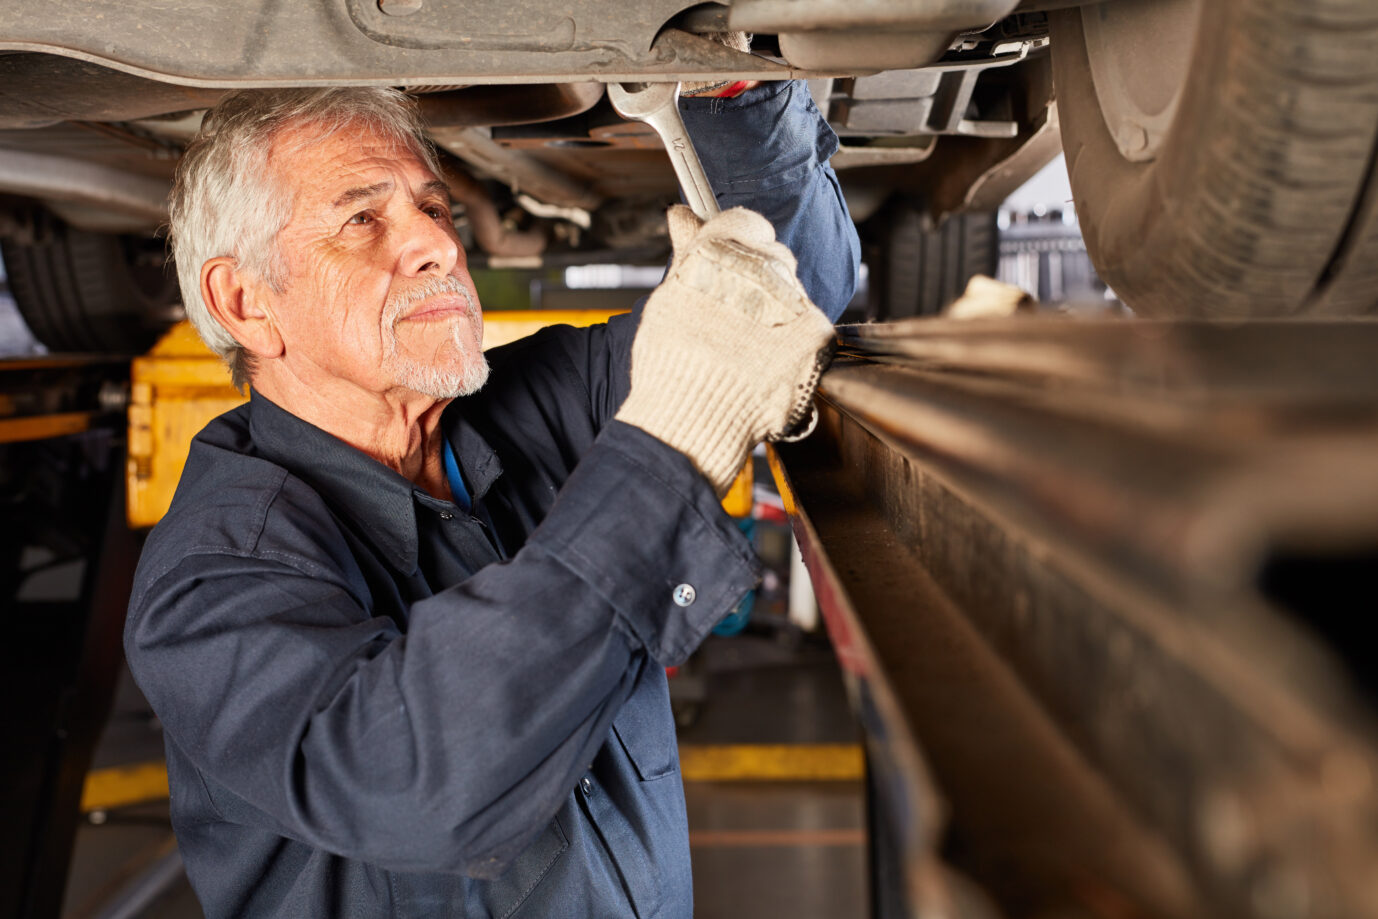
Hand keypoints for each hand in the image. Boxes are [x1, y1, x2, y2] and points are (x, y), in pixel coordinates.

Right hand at [615, 206, 834, 494]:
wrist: (693, 423)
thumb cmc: (672, 367)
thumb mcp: (670, 300)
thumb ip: (687, 252)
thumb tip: (682, 216)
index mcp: (718, 253)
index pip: (747, 223)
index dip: (741, 242)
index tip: (737, 261)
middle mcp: (758, 269)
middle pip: (775, 256)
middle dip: (760, 278)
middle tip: (738, 316)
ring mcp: (791, 301)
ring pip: (793, 292)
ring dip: (778, 312)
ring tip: (749, 348)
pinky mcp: (816, 333)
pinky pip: (811, 326)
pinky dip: (796, 342)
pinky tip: (769, 363)